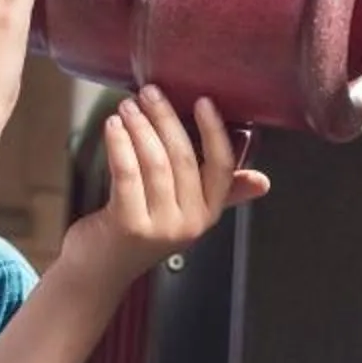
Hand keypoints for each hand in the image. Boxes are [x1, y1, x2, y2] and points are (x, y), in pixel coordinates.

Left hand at [62, 87, 269, 283]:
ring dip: (140, 126)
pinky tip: (113, 125)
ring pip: (155, 162)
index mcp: (207, 214)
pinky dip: (119, 143)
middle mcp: (189, 223)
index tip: (203, 101)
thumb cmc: (137, 231)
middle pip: (184, 159)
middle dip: (165, 119)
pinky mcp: (128, 225)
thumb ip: (221, 193)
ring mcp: (159, 227)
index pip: (223, 167)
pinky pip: (126, 172)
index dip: (215, 132)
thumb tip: (263, 182)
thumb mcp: (182, 212)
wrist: (98, 270)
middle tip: (150, 93)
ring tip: (127, 106)